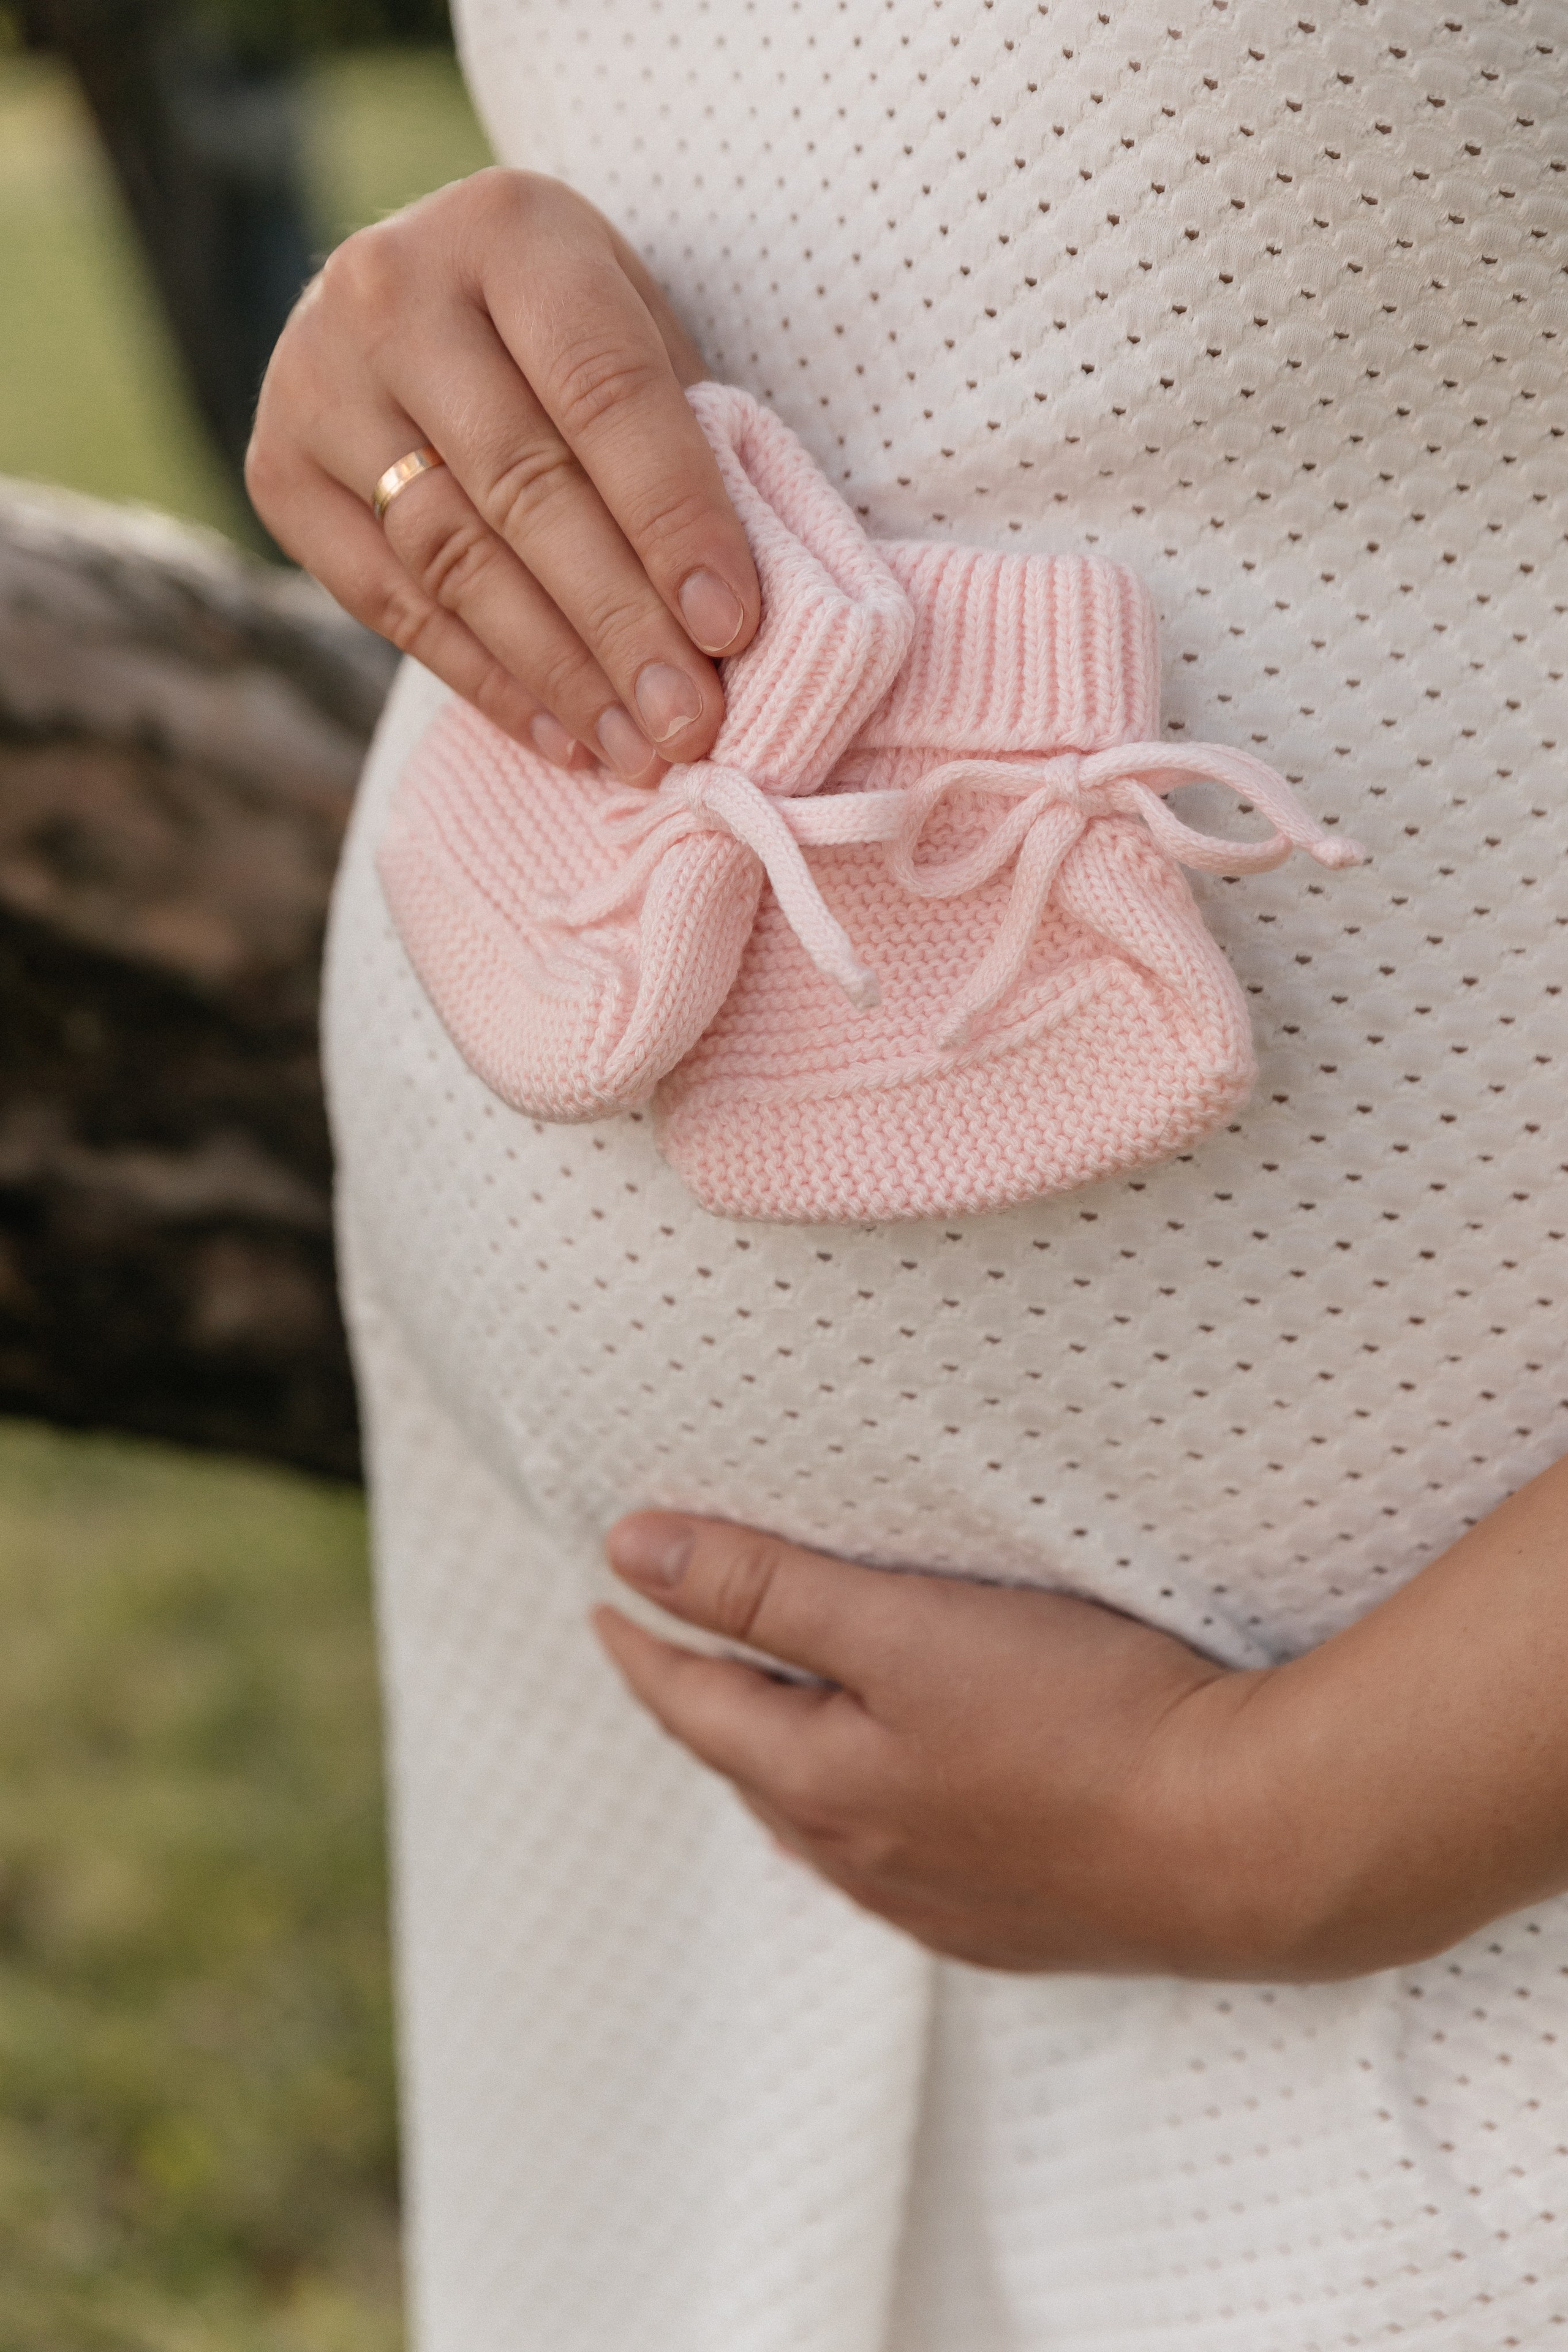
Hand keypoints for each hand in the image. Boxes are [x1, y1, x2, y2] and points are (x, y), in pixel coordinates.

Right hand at [246, 170, 759, 781]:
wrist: (414, 296)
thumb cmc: (564, 329)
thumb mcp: (636, 331)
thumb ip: (683, 441)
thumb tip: (727, 621)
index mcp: (509, 231)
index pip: (604, 393)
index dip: (673, 519)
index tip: (733, 627)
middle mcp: (392, 291)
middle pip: (524, 488)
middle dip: (620, 622)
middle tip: (688, 721)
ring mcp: (317, 381)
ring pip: (454, 558)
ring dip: (558, 672)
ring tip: (638, 749)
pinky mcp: (277, 471)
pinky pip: (392, 605)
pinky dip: (487, 681)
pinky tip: (563, 736)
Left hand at [596, 1512, 1271, 1976]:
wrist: (1250, 1844)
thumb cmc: (1080, 1720)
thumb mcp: (902, 1630)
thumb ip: (766, 1589)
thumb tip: (630, 1551)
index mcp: (823, 1789)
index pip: (698, 1709)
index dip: (646, 1648)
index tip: (606, 1605)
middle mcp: (870, 1864)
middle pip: (755, 1773)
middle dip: (706, 1711)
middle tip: (676, 1657)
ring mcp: (951, 1906)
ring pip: (829, 1828)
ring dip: (786, 1769)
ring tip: (771, 1727)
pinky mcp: (1029, 1922)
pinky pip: (907, 1866)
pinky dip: (871, 1818)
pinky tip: (900, 1809)